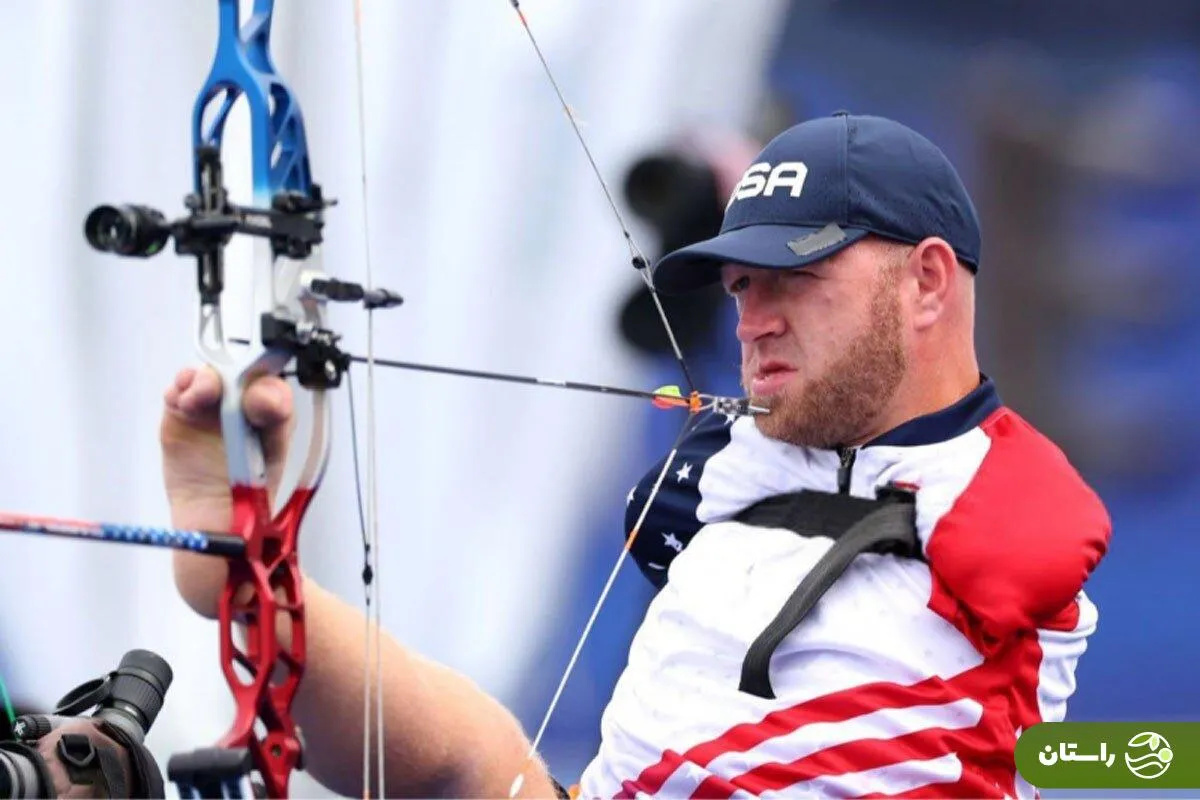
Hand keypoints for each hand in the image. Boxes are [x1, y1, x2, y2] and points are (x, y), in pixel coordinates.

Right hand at [161, 365, 293, 616]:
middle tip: (220, 392)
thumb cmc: (246, 534)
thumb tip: (273, 553)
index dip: (270, 400)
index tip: (263, 407)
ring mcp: (214, 420)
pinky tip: (180, 398)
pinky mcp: (183, 421)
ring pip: (213, 381)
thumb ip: (261, 532)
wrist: (212, 548)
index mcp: (275, 441)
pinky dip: (180, 388)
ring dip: (204, 380)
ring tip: (196, 396)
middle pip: (245, 381)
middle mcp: (247, 424)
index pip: (277, 405)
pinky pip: (182, 393)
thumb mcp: (260, 530)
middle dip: (235, 379)